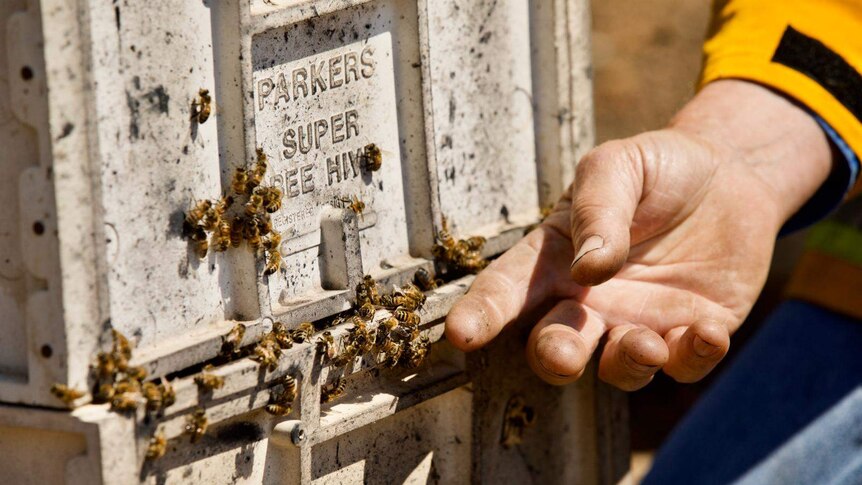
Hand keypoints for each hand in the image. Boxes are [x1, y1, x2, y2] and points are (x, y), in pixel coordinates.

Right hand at [445, 80, 832, 389]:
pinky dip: (693, 357)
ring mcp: (637, 322)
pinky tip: (706, 333)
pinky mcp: (689, 335)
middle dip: (554, 357)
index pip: (507, 290)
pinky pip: (684, 365)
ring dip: (625, 364)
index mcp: (554, 258)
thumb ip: (599, 211)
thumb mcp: (618, 166)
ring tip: (645, 343)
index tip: (461, 334)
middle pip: (553, 346)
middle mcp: (587, 301)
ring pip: (616, 368)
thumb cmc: (657, 168)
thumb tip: (587, 269)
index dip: (481, 314)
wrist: (731, 175)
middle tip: (563, 354)